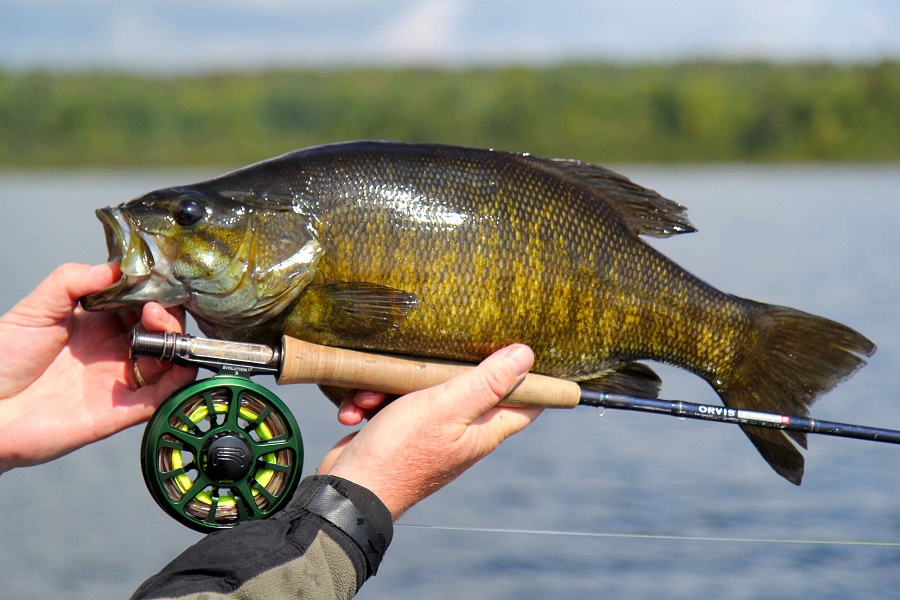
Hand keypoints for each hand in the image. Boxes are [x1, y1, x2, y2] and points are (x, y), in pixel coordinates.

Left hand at [0, 263, 196, 471]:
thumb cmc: (3, 362)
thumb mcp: (36, 309)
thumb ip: (72, 281)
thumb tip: (114, 267)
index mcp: (99, 325)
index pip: (142, 303)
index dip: (153, 291)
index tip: (154, 281)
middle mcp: (115, 351)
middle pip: (162, 330)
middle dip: (167, 313)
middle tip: (154, 307)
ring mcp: (121, 380)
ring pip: (169, 359)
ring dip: (174, 340)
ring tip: (157, 325)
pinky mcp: (123, 411)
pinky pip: (163, 396)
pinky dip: (180, 381)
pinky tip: (180, 363)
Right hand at [319, 344, 541, 518]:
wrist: (347, 490)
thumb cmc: (400, 451)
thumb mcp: (447, 407)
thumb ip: (487, 382)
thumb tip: (526, 354)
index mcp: (483, 431)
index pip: (526, 403)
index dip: (531, 376)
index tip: (520, 345)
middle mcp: (461, 434)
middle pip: (467, 386)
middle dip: (436, 371)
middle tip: (419, 365)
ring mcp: (428, 435)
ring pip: (420, 392)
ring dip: (391, 388)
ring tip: (373, 398)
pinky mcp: (398, 434)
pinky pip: (390, 406)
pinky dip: (371, 404)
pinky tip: (355, 412)